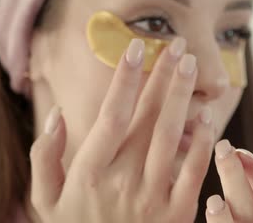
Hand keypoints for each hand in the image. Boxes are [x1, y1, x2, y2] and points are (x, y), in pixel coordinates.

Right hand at [29, 38, 214, 221]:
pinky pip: (194, 171)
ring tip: (192, 65)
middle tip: (178, 45)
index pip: (111, 115)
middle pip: (147, 118)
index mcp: (89, 172)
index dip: (125, 79)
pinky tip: (207, 117)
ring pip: (171, 137)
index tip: (137, 47)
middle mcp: (121, 181)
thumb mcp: (45, 201)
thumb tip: (59, 116)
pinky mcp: (177, 212)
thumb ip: (45, 157)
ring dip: (183, 98)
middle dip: (163, 77)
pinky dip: (203, 143)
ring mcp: (152, 196)